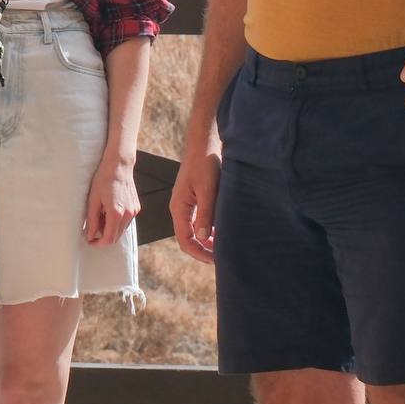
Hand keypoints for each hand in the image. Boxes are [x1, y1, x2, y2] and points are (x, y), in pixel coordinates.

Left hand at [83, 148, 139, 246]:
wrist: (119, 166)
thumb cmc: (103, 180)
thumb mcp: (93, 200)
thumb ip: (92, 220)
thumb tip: (90, 235)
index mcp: (116, 213)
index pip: (109, 238)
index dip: (99, 243)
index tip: (90, 241)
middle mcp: (128, 214)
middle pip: (116, 237)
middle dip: (103, 237)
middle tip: (92, 230)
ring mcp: (134, 211)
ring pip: (121, 231)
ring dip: (110, 230)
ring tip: (100, 217)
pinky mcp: (136, 208)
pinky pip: (126, 222)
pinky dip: (117, 223)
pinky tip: (108, 212)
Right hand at [170, 138, 219, 264]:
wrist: (204, 143)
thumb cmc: (205, 163)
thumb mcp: (207, 190)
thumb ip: (205, 214)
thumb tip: (203, 237)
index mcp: (179, 208)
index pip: (185, 240)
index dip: (199, 253)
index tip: (215, 260)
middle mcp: (181, 209)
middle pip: (189, 238)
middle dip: (204, 249)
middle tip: (223, 257)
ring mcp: (188, 205)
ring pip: (196, 230)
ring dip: (208, 240)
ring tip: (225, 246)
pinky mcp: (196, 199)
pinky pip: (201, 220)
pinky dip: (211, 229)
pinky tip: (223, 230)